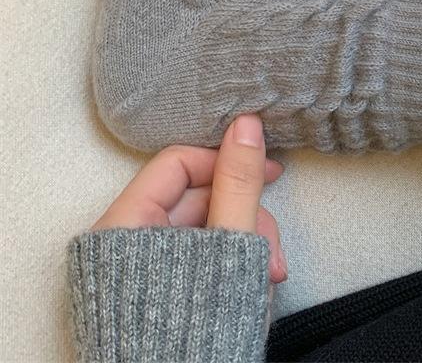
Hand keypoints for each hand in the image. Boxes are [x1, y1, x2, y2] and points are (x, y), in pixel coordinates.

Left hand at [92, 114, 287, 282]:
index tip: (269, 170)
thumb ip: (238, 184)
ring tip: (268, 274)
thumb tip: (246, 122)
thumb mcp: (227, 246)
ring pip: (205, 227)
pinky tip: (255, 281)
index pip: (178, 162)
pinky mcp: (158, 285)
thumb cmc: (193, 327)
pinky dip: (230, 261)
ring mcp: (141, 265)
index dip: (226, 161)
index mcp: (124, 224)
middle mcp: (126, 241)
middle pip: (196, 198)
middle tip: (270, 247)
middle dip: (244, 216)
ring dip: (244, 242)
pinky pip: (199, 254)